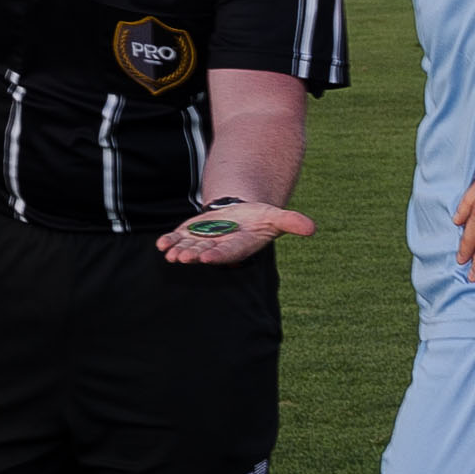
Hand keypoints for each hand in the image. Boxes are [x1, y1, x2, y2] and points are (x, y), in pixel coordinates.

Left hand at [155, 197, 313, 265]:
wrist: (240, 215)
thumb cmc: (259, 218)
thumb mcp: (275, 217)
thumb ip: (291, 222)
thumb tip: (312, 228)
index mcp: (239, 245)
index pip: (229, 253)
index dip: (219, 256)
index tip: (209, 258)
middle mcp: (220, 247)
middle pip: (206, 252)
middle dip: (195, 255)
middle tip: (184, 258)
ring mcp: (203, 242)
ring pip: (190, 248)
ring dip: (180, 251)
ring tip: (171, 255)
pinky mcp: (191, 235)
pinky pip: (179, 240)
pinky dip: (170, 242)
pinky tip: (162, 244)